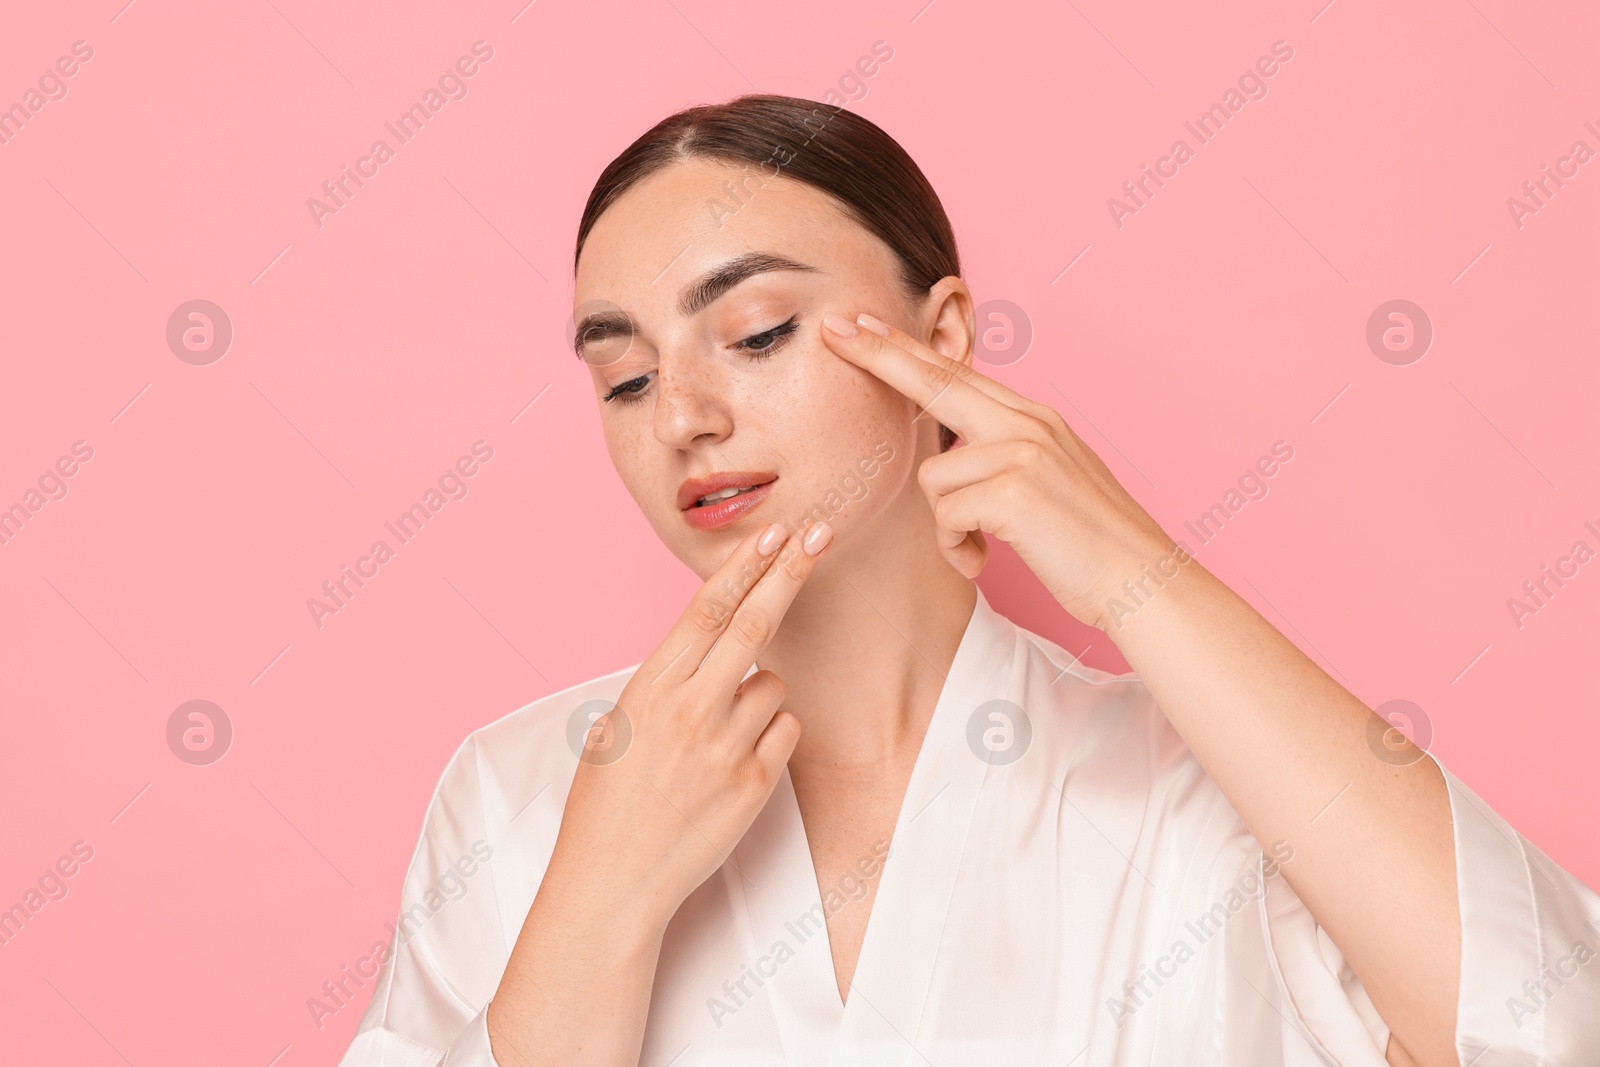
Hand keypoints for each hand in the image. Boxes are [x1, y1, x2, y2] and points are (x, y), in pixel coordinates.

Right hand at [545, 519, 833, 929]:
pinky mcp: (755, 784)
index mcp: (650, 688)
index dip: (743, 567)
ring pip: (773, 684)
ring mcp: (726, 746)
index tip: (773, 533)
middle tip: (821, 533)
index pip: (705, 610)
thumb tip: (703, 648)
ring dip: (759, 693)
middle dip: (791, 571)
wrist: (613, 880)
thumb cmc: (607, 802)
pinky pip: (785, 731)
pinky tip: (735, 762)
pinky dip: (771, 735)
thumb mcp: (616, 725)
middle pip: (755, 623)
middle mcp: (690, 708)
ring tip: (717, 736)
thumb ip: (662, 683)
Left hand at [820, 310, 1180, 631]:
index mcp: (1034, 419)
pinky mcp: (1013, 491)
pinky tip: (985, 561)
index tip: (865, 327)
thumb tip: (956, 458)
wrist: (1143, 581)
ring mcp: (1021, 452)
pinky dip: (958, 548)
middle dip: (879, 356)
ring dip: (948, 525)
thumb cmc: (1092, 547)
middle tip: (834, 329)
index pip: (958, 375)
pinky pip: (947, 516)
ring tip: (982, 548)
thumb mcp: (1050, 482)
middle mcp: (1027, 424)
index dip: (907, 350)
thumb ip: (1005, 458)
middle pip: (935, 382)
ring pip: (933, 478)